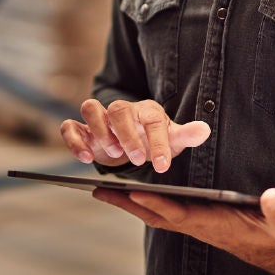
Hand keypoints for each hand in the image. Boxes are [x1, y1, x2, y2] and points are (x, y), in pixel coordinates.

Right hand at [60, 99, 211, 173]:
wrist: (132, 140)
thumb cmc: (153, 138)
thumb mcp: (172, 139)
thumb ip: (186, 135)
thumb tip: (204, 130)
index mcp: (146, 111)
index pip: (153, 121)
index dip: (158, 142)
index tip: (162, 165)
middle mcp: (121, 110)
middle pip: (119, 109)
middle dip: (127, 134)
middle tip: (135, 158)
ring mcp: (99, 118)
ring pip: (90, 108)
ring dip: (99, 130)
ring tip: (112, 153)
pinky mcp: (82, 129)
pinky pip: (70, 126)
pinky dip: (74, 140)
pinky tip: (85, 158)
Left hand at [93, 186, 274, 274]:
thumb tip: (273, 197)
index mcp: (214, 225)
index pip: (179, 213)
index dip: (156, 202)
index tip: (132, 190)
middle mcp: (199, 227)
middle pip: (155, 215)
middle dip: (126, 203)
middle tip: (96, 190)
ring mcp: (196, 227)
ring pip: (155, 215)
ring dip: (130, 204)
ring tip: (104, 190)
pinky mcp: (198, 224)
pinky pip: (164, 214)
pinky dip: (145, 204)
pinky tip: (133, 194)